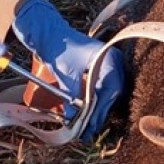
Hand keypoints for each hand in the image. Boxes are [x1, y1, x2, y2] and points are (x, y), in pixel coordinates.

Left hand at [12, 0, 123, 140]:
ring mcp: (109, 64)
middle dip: (100, 112)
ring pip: (109, 93)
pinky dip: (98, 101)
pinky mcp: (102, 69)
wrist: (49, 33)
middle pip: (112, 93)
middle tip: (89, 130)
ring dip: (99, 109)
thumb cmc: (59, 49)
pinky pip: (104, 88)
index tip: (90, 124)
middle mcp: (114, 61)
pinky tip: (91, 113)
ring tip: (89, 126)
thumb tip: (73, 121)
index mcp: (109, 59)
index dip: (100, 109)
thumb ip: (72, 98)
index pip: (110, 89)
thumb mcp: (67, 75)